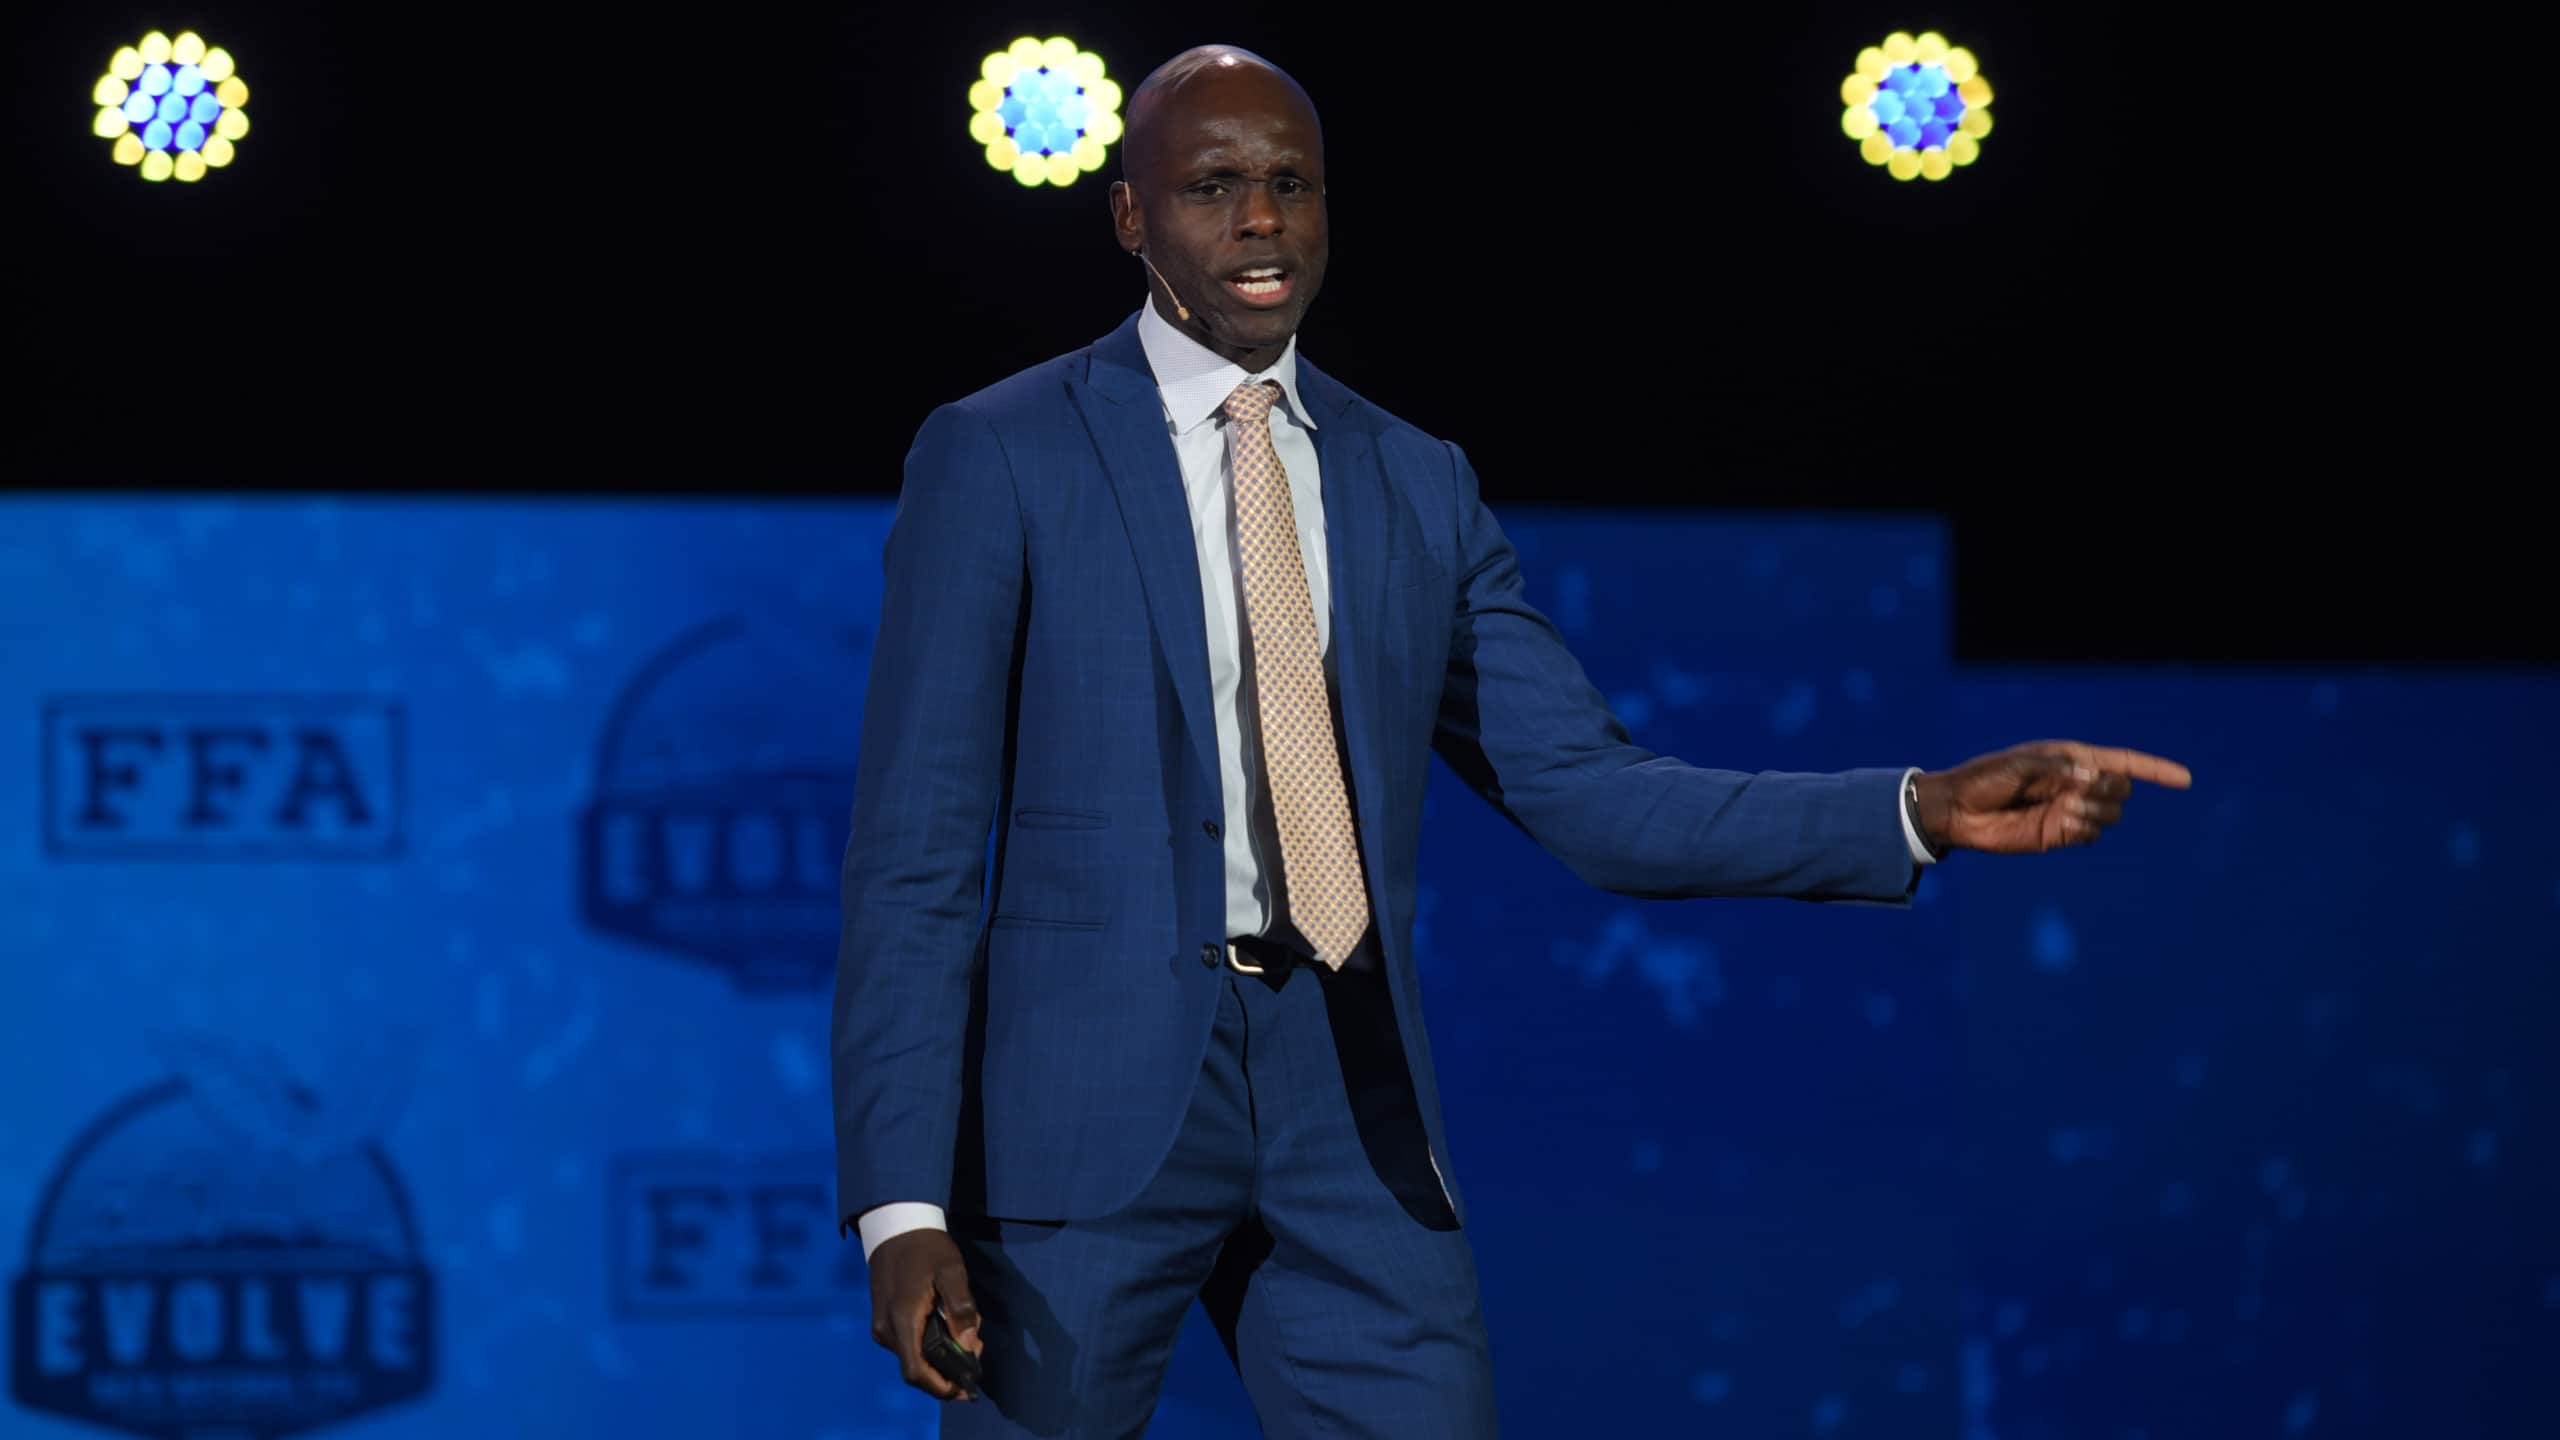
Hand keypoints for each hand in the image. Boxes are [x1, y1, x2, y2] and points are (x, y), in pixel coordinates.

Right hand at [868, 1228, 982, 1401]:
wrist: (895, 1225)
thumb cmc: (926, 1247)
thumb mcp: (951, 1270)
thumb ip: (962, 1307)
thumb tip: (969, 1344)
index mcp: (902, 1319)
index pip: (916, 1372)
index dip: (940, 1388)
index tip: (965, 1389)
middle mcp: (886, 1330)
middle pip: (916, 1368)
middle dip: (948, 1369)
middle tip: (976, 1350)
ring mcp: (881, 1326)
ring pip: (912, 1357)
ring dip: (940, 1356)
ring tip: (966, 1334)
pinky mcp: (882, 1321)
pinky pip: (907, 1345)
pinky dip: (929, 1346)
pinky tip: (948, 1326)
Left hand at [1912, 741, 2191, 854]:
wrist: (1958, 810)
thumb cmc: (1985, 778)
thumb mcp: (2017, 765)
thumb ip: (2055, 767)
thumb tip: (2091, 775)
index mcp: (2071, 759)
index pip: (2124, 762)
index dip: (2156, 770)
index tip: (2185, 780)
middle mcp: (2076, 784)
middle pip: (2122, 789)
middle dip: (2110, 789)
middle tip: (2077, 790)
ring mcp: (2070, 810)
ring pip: (2111, 814)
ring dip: (2094, 810)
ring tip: (2062, 807)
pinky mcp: (2059, 834)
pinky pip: (2090, 834)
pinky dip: (2083, 829)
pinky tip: (2059, 823)